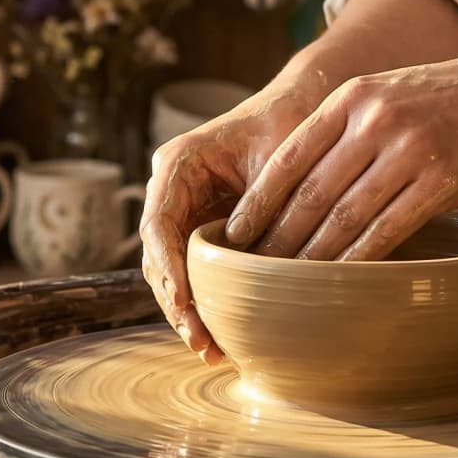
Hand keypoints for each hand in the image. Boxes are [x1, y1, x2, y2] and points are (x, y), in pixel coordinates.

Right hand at [139, 83, 323, 363]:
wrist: (300, 108)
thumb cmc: (289, 125)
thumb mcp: (277, 160)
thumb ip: (263, 205)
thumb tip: (261, 265)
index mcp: (178, 165)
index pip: (158, 224)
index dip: (168, 266)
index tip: (184, 301)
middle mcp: (171, 191)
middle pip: (157, 256)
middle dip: (176, 302)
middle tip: (199, 340)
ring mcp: (182, 213)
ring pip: (170, 271)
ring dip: (186, 311)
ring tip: (209, 349)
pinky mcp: (201, 231)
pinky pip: (192, 271)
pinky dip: (202, 302)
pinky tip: (218, 336)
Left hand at [222, 51, 457, 262]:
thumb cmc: (445, 106)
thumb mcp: (385, 97)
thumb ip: (344, 130)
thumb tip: (293, 185)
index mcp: (352, 98)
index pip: (288, 157)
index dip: (257, 201)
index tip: (234, 233)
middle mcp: (373, 121)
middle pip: (309, 193)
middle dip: (276, 238)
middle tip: (254, 271)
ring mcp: (407, 150)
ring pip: (344, 216)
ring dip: (312, 257)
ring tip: (289, 284)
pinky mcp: (440, 180)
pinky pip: (387, 230)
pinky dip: (359, 260)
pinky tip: (341, 282)